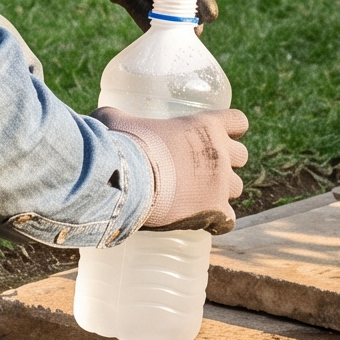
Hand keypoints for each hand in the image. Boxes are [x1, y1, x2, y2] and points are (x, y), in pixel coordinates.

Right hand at [97, 105, 248, 233]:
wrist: (127, 180)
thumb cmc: (122, 145)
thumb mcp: (116, 121)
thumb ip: (116, 117)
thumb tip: (98, 118)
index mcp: (205, 125)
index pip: (238, 121)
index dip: (232, 129)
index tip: (219, 136)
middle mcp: (220, 152)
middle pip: (242, 156)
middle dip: (226, 163)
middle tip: (203, 170)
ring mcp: (220, 183)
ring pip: (236, 189)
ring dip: (221, 192)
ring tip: (199, 198)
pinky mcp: (215, 211)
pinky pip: (228, 220)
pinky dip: (217, 222)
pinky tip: (203, 222)